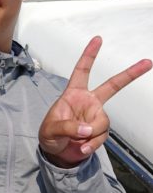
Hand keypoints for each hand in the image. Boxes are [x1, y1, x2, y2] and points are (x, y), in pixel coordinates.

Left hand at [39, 36, 151, 167]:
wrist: (56, 153)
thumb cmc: (49, 135)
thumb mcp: (50, 129)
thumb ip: (67, 127)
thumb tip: (87, 129)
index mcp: (73, 94)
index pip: (82, 71)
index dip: (89, 55)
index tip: (97, 39)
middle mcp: (88, 102)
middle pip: (112, 86)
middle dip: (130, 74)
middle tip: (147, 62)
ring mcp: (96, 116)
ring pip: (103, 122)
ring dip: (90, 135)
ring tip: (76, 140)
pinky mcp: (99, 131)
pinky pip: (101, 137)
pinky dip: (91, 144)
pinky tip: (82, 148)